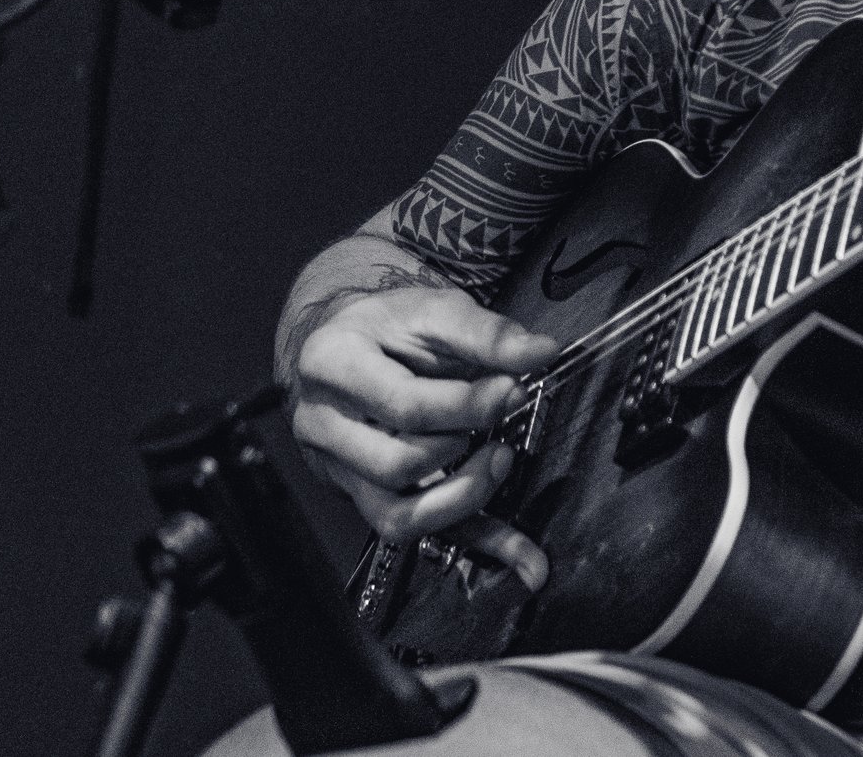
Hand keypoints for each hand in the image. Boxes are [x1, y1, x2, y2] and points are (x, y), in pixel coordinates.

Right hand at [288, 282, 560, 587]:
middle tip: (509, 412)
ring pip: (399, 515)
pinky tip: (522, 551)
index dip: (466, 405)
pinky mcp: (363, 497)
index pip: (402, 404)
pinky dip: (475, 542)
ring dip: (467, 494)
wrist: (347, 344)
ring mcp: (339, 469)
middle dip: (466, 447)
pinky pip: (417, 534)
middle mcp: (322, 423)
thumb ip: (485, 332)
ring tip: (501, 457)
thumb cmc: (389, 328)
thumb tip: (540, 352)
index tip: (513, 389)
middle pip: (398, 462)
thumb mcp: (433, 311)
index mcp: (331, 365)